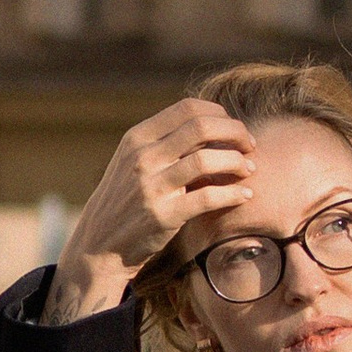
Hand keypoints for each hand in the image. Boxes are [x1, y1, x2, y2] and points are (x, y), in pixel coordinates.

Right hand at [44, 99, 255, 320]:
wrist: (100, 244)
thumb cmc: (126, 199)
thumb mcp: (134, 161)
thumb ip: (165, 142)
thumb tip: (211, 125)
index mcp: (137, 137)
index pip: (187, 108)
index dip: (219, 114)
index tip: (233, 128)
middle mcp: (143, 157)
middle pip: (201, 127)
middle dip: (235, 132)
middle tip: (250, 145)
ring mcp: (152, 186)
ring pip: (206, 160)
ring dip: (237, 162)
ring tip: (249, 169)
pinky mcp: (163, 215)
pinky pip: (208, 198)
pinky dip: (233, 194)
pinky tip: (245, 195)